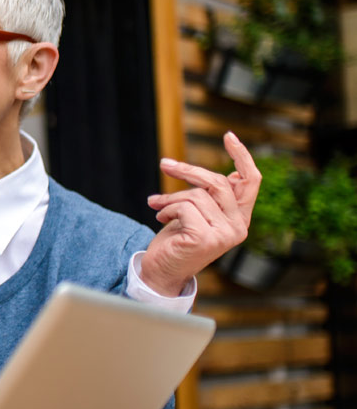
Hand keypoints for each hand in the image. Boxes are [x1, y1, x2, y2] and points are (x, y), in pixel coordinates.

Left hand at [142, 131, 261, 295]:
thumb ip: (208, 197)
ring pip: (195, 195)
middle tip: (165, 164)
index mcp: (240, 218)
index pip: (251, 181)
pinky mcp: (206, 238)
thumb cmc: (176, 241)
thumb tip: (221, 175)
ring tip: (158, 207)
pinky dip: (167, 209)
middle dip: (187, 171)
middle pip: (217, 182)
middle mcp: (239, 226)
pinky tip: (160, 219)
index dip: (242, 156)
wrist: (159, 273)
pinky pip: (184, 207)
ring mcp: (225, 234)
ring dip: (170, 198)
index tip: (229, 136)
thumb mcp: (195, 213)